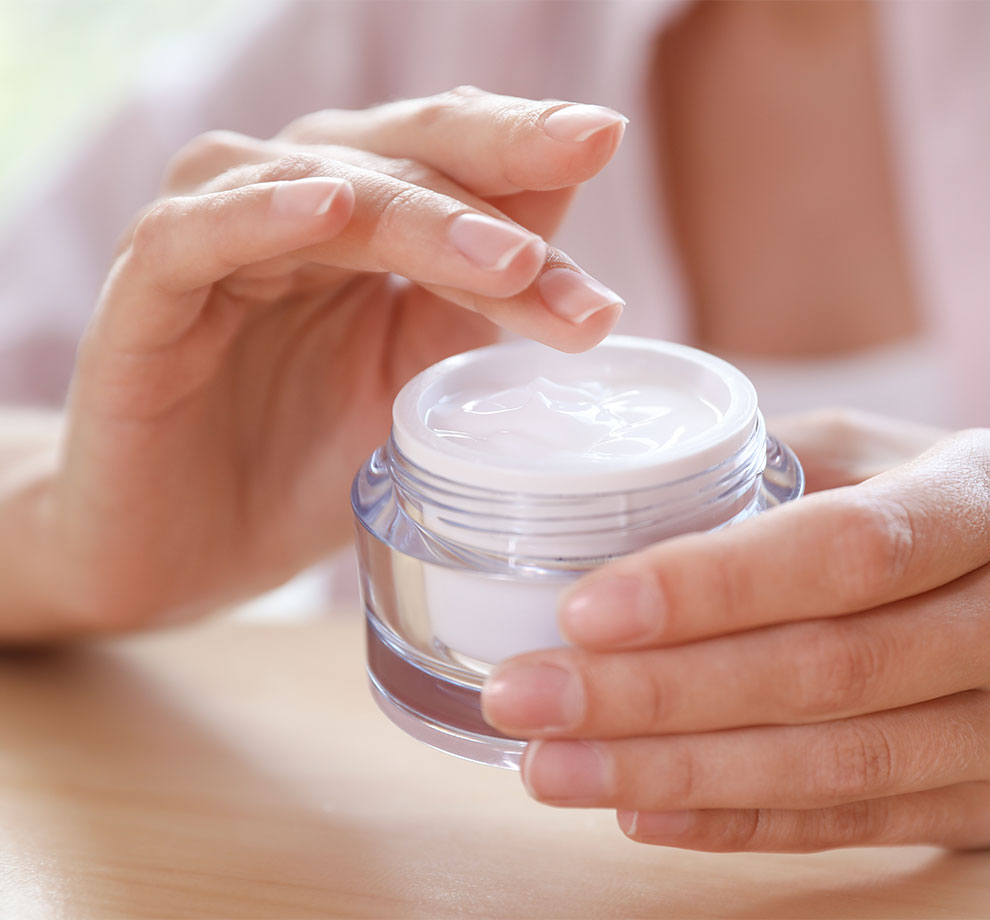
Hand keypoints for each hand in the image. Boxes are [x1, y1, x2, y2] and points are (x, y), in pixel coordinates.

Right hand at [47, 87, 628, 632]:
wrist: (184, 552)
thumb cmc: (304, 459)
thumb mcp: (417, 379)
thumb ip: (476, 303)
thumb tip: (573, 243)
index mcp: (360, 217)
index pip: (452, 157)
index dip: (527, 147)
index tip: (607, 140)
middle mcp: (288, 204)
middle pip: (401, 150)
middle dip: (500, 157)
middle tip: (585, 153)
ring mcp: (213, 241)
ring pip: (322, 187)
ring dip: (420, 214)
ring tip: (506, 252)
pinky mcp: (143, 298)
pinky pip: (198, 237)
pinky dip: (261, 215)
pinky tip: (331, 211)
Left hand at [481, 409, 989, 851]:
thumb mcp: (916, 455)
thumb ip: (790, 465)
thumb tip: (623, 494)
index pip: (850, 547)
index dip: (713, 583)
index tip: (586, 606)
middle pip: (825, 669)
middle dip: (655, 692)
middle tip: (527, 696)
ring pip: (830, 765)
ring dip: (673, 773)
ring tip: (552, 767)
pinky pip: (852, 823)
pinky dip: (736, 823)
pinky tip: (642, 812)